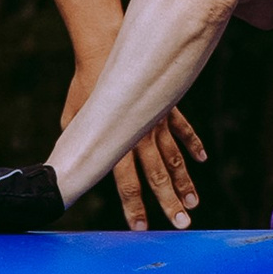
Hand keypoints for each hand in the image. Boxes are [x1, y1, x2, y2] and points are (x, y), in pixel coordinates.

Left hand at [61, 57, 205, 233]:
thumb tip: (71, 164)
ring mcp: (157, 121)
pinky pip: (182, 128)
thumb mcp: (71, 121)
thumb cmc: (83, 85)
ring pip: (174, 158)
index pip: (125, 182)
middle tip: (181, 225)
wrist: (105, 46)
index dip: (132, 206)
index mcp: (116, 141)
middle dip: (169, 203)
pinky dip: (192, 144)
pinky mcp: (166, 107)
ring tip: (194, 203)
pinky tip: (201, 159)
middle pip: (157, 176)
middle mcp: (140, 135)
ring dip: (184, 181)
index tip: (140, 227)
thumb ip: (77, 146)